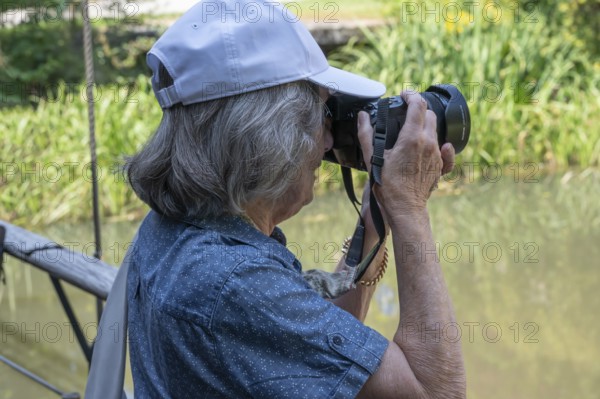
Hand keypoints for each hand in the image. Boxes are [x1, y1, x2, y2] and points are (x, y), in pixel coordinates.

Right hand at [356, 91, 454, 219]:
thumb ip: (366, 134)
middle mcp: (429, 142)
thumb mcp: (372, 158)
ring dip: (424, 125)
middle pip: (428, 114)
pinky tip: (434, 145)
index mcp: (412, 137)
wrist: (405, 208)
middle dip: (418, 109)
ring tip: (411, 131)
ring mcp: (437, 154)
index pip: (417, 105)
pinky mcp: (441, 166)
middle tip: (405, 113)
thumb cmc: (388, 185)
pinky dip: (440, 143)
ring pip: (435, 130)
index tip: (403, 95)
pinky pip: (446, 149)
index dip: (410, 95)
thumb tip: (363, 116)